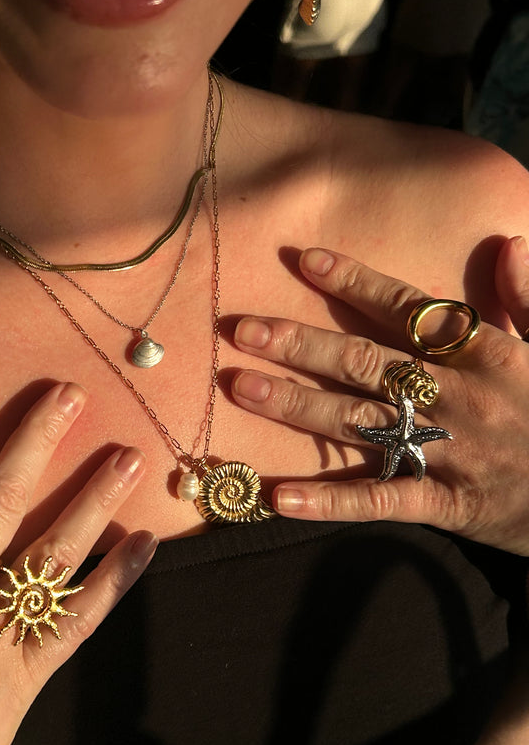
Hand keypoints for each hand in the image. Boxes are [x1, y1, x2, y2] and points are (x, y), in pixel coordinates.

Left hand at [231, 239, 528, 555]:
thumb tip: (509, 241)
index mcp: (486, 355)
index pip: (412, 310)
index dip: (358, 283)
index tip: (308, 260)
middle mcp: (458, 398)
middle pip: (367, 363)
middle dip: (302, 343)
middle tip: (242, 328)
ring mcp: (449, 451)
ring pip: (360, 423)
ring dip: (298, 405)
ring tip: (242, 387)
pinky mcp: (448, 503)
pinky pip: (381, 501)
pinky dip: (331, 501)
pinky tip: (280, 496)